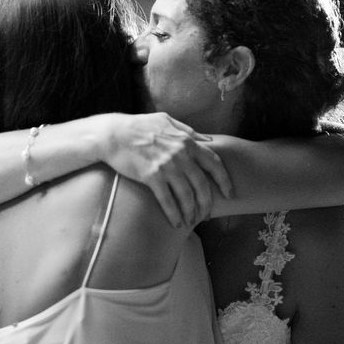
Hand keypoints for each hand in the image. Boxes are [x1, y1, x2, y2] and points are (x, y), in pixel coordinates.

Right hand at [98, 113, 232, 227]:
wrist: (113, 134)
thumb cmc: (139, 126)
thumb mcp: (167, 120)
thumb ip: (188, 130)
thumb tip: (208, 139)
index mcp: (187, 141)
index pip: (214, 163)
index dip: (224, 181)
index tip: (229, 193)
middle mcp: (180, 155)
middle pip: (202, 185)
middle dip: (207, 203)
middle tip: (207, 214)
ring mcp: (166, 166)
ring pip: (186, 196)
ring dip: (191, 212)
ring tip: (191, 221)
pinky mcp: (151, 177)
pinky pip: (167, 200)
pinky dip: (174, 214)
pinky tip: (176, 223)